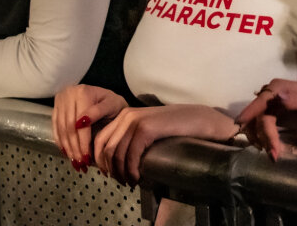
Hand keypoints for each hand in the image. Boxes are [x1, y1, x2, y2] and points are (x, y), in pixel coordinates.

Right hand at [52, 84, 126, 171]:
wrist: (108, 98)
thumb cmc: (112, 103)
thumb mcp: (112, 105)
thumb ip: (98, 112)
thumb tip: (80, 123)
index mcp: (83, 92)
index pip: (79, 124)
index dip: (82, 143)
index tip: (86, 158)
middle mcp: (69, 94)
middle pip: (68, 127)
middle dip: (74, 148)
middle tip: (80, 163)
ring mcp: (61, 100)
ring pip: (61, 129)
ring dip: (67, 147)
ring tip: (74, 160)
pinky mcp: (56, 107)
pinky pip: (55, 127)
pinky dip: (60, 141)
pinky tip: (66, 152)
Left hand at [92, 104, 237, 184]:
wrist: (197, 120)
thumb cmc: (174, 128)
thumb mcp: (147, 129)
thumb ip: (130, 138)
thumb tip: (112, 161)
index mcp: (124, 115)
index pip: (100, 139)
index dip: (99, 160)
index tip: (108, 174)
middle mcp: (127, 115)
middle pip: (105, 149)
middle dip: (110, 169)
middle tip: (121, 181)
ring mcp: (135, 120)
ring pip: (116, 154)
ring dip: (121, 173)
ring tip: (131, 182)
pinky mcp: (146, 128)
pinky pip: (130, 155)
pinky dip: (132, 170)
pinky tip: (138, 177)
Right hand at [236, 79, 296, 161]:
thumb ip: (295, 101)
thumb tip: (277, 97)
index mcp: (278, 87)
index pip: (261, 101)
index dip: (250, 113)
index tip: (240, 125)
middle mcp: (270, 95)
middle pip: (258, 116)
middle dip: (264, 135)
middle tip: (273, 154)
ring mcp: (269, 107)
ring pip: (255, 124)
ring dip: (260, 139)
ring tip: (273, 153)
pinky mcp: (270, 118)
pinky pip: (259, 128)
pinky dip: (261, 138)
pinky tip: (268, 148)